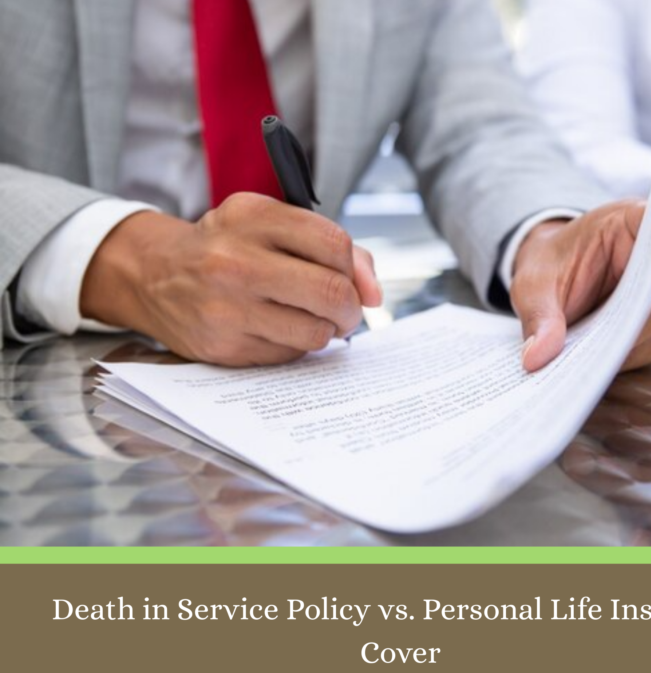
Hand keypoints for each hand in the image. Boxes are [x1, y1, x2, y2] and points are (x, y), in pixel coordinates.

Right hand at [81, 193, 381, 366]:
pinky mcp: (222, 346)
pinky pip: (288, 355)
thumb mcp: (270, 225)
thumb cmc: (228, 246)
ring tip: (312, 319)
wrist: (153, 274)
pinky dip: (296, 346)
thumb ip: (332, 247)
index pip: (335, 244)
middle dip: (351, 308)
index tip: (352, 280)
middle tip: (344, 311)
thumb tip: (374, 293)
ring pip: (316, 331)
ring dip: (327, 331)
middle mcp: (235, 260)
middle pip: (331, 291)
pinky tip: (278, 330)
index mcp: (252, 217)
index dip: (355, 269)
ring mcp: (225, 307)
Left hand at [509, 200, 650, 372]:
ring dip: (627, 343)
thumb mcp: (534, 287)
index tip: (642, 279)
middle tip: (593, 348)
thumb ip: (539, 317)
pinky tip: (598, 359)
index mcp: (632, 220)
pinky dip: (625, 354)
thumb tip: (537, 358)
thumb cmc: (550, 266)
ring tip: (588, 357)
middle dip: (630, 322)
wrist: (556, 275)